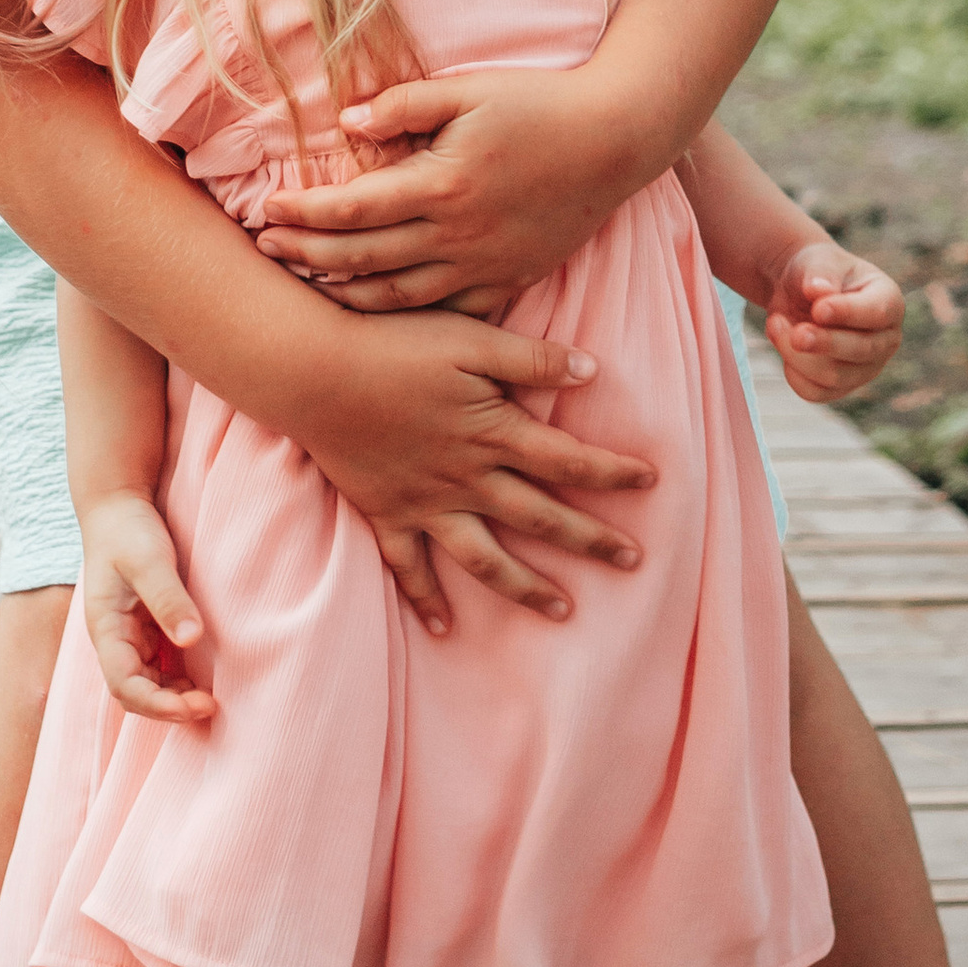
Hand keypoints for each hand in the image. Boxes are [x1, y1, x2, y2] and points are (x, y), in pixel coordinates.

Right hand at [80, 499, 215, 724]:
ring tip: (211, 697)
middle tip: (211, 705)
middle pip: (137, 693)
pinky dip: (181, 678)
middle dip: (171, 707)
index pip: (125, 686)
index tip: (196, 705)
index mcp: (107, 630)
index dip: (158, 704)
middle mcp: (116, 641)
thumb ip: (167, 598)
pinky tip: (205, 677)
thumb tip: (191, 637)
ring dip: (177, 696)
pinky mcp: (148, 628)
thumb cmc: (128, 530)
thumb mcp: (148, 561)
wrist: (118, 505)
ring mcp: (132, 636)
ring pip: (151, 683)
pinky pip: (162, 665)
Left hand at [251, 68, 629, 312]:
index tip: (267, 210)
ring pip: (397, 296)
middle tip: (265, 251)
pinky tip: (377, 308)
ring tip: (307, 282)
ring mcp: (483, 264)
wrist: (615, 141)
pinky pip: (445, 312)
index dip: (302, 214)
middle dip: (305, 256)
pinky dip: (403, 314)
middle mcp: (457, 233)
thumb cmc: (539, 103)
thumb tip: (345, 122)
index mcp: (441, 183)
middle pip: (362, 259)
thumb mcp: (469, 88)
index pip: (352, 208)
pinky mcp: (508, 280)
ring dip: (344, 292)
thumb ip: (402, 104)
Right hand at [297, 307, 649, 629]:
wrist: (315, 372)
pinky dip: (426, 600)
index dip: (613, 472)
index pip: (569, 459)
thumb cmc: (394, 345)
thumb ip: (532, 357)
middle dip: (591, 541)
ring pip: (486, 558)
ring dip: (527, 587)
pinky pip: (410, 568)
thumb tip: (592, 369)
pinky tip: (444, 629)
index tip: (652, 482)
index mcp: (494, 432)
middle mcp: (467, 478)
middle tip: (633, 563)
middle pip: (541, 517)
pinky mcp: (386, 513)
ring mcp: (426, 503)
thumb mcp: (470, 337)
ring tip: (563, 611)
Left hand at [763, 239, 905, 405]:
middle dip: (824, 342)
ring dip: (798, 355)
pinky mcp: (840, 386)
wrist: (798, 291)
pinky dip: (792, 373)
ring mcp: (865, 367)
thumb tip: (819, 291)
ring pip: (835, 377)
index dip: (847, 314)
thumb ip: (820, 274)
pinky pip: (816, 392)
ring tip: (775, 322)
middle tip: (794, 331)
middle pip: (861, 351)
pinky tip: (780, 342)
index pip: (878, 313)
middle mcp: (885, 339)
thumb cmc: (816, 272)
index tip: (818, 309)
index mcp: (889, 301)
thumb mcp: (818, 261)